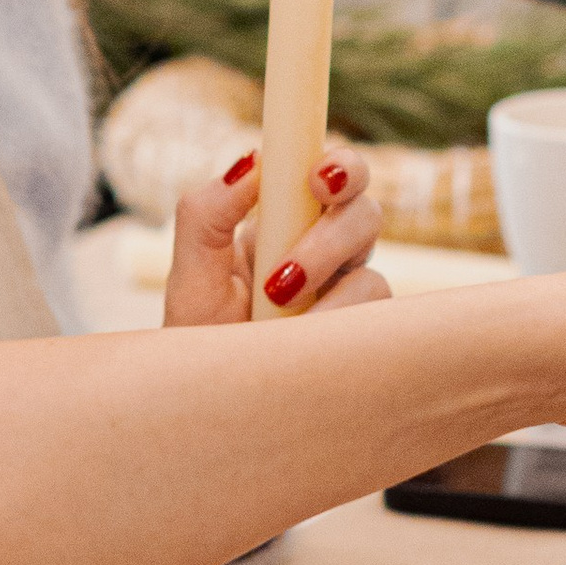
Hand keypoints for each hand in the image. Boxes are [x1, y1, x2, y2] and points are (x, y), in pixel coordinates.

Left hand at [165, 155, 389, 324]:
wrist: (212, 402)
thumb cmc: (200, 337)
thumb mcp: (191, 274)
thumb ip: (207, 212)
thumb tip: (249, 162)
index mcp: (284, 223)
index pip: (325, 174)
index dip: (337, 165)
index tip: (316, 177)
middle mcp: (325, 249)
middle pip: (363, 208)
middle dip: (334, 225)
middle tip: (296, 252)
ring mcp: (348, 290)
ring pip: (369, 258)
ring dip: (323, 271)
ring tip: (275, 301)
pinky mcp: (362, 330)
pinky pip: (374, 307)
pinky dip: (335, 314)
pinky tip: (300, 333)